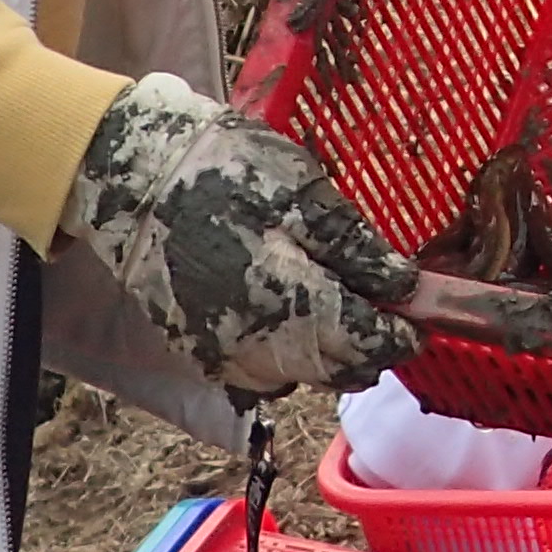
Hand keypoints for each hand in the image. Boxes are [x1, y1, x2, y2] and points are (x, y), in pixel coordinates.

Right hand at [63, 73, 419, 398]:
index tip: (418, 316)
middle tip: (380, 305)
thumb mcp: (302, 191)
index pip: (368, 347)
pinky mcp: (198, 353)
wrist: (133, 179)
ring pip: (300, 379)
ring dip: (327, 354)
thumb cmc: (225, 172)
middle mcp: (260, 348)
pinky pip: (259, 373)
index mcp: (293, 305)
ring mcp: (225, 357)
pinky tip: (284, 311)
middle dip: (368, 347)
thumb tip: (404, 287)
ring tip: (333, 304)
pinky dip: (284, 354)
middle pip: (337, 373)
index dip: (401, 334)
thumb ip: (355, 247)